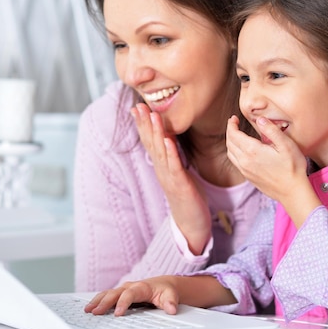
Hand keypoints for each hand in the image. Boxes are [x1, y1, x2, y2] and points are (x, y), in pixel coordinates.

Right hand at [84, 274, 235, 315]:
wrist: (163, 284)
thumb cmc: (165, 290)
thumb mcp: (171, 295)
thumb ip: (171, 302)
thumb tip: (172, 309)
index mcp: (141, 287)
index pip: (129, 294)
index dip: (123, 303)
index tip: (118, 313)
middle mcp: (129, 286)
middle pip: (114, 293)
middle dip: (104, 303)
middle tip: (96, 313)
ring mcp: (122, 289)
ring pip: (107, 293)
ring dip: (97, 301)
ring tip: (88, 310)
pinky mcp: (119, 294)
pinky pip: (106, 296)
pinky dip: (97, 301)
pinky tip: (90, 308)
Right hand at [131, 104, 211, 253]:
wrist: (190, 222)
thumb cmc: (186, 196)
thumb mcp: (176, 172)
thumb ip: (170, 156)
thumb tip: (166, 138)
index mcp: (160, 166)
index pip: (148, 141)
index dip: (142, 124)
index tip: (137, 107)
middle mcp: (161, 169)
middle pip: (150, 143)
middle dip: (145, 124)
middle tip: (138, 106)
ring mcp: (169, 177)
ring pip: (160, 152)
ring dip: (156, 133)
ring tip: (153, 116)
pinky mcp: (180, 185)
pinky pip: (174, 166)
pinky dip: (170, 153)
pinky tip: (168, 141)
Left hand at [226, 115, 320, 226]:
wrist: (292, 192)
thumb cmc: (292, 168)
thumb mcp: (286, 145)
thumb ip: (271, 130)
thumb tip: (260, 120)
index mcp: (252, 151)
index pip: (234, 134)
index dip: (232, 125)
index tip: (234, 118)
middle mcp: (245, 161)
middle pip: (229, 143)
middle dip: (230, 131)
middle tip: (234, 123)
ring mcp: (245, 170)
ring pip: (230, 153)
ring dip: (230, 142)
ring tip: (236, 134)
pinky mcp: (248, 177)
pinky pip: (235, 161)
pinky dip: (233, 152)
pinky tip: (241, 149)